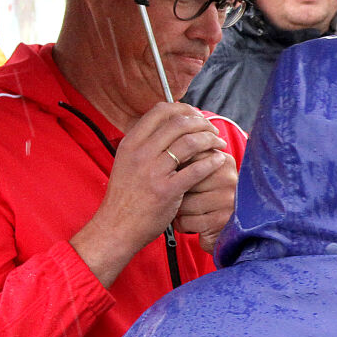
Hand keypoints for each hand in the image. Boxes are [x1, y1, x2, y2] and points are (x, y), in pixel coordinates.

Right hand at [72, 102, 225, 285]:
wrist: (116, 227)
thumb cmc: (126, 196)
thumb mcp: (127, 162)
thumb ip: (145, 144)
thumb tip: (170, 126)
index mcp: (130, 143)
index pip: (160, 111)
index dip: (183, 109)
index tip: (196, 116)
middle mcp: (140, 153)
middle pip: (179, 123)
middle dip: (202, 123)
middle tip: (213, 130)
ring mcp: (153, 172)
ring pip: (190, 143)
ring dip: (210, 140)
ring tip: (219, 144)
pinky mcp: (166, 190)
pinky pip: (196, 170)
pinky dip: (211, 162)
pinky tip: (218, 161)